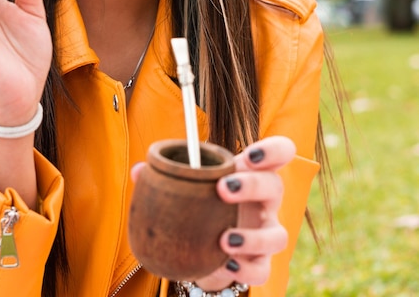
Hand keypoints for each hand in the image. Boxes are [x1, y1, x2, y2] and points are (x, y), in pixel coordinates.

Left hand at [130, 136, 294, 288]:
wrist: (200, 252)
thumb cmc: (198, 208)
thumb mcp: (185, 189)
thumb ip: (165, 178)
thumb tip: (140, 170)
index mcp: (248, 175)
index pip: (277, 153)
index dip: (272, 150)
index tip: (248, 156)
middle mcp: (263, 203)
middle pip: (276, 186)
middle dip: (253, 185)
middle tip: (223, 189)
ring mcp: (265, 234)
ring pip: (278, 236)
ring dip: (253, 237)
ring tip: (224, 239)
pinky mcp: (258, 263)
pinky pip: (262, 269)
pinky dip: (246, 268)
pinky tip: (224, 264)